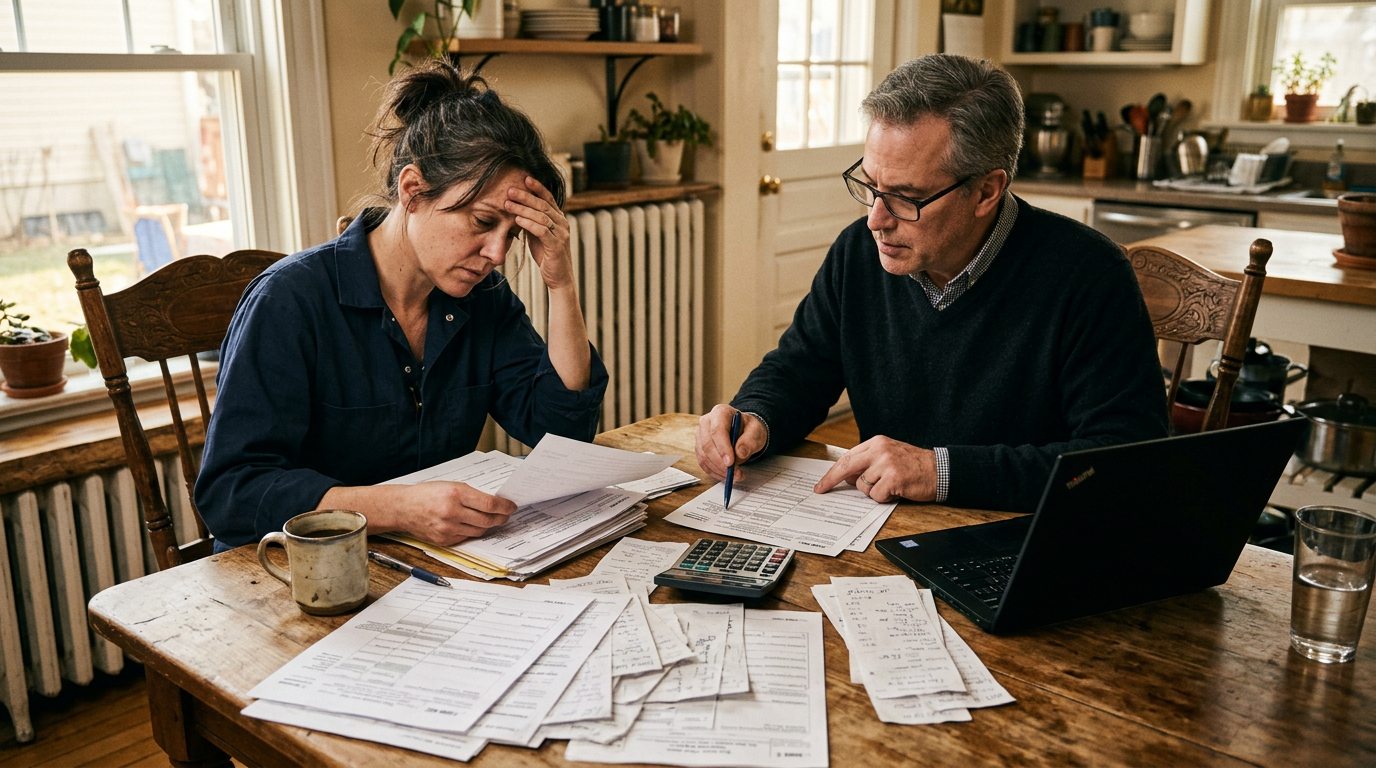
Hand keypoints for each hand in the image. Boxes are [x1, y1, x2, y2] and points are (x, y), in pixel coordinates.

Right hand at [396, 481, 516, 546]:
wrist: (403, 508)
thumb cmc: (427, 494)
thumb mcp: (451, 485)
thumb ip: (471, 494)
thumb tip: (494, 503)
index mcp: (455, 494)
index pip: (489, 503)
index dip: (504, 506)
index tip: (511, 506)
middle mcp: (452, 512)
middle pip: (487, 520)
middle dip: (500, 518)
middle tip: (506, 515)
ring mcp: (447, 529)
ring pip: (479, 531)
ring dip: (488, 525)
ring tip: (492, 519)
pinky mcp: (444, 540)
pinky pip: (466, 537)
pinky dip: (472, 531)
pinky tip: (473, 525)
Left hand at [506, 176, 573, 290]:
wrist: (559, 278)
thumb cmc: (547, 255)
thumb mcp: (538, 235)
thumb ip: (532, 222)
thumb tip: (518, 209)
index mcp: (559, 219)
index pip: (548, 198)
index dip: (537, 187)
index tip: (524, 178)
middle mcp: (562, 223)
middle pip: (543, 205)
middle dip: (525, 196)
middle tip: (510, 190)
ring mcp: (561, 234)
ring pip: (542, 216)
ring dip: (523, 209)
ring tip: (508, 204)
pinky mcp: (557, 246)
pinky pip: (542, 231)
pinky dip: (529, 224)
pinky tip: (517, 220)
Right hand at [695, 404, 767, 482]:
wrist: (744, 432)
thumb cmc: (749, 429)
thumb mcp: (756, 431)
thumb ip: (749, 440)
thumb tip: (739, 452)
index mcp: (720, 412)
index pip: (717, 430)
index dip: (723, 448)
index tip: (731, 462)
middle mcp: (706, 422)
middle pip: (707, 445)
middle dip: (720, 463)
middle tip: (735, 474)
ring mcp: (700, 435)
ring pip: (704, 456)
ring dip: (718, 470)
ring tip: (735, 476)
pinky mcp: (700, 448)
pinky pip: (703, 463)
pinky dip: (714, 472)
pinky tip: (726, 476)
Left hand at [813, 436, 936, 502]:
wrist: (939, 469)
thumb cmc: (914, 465)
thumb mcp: (889, 456)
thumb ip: (868, 463)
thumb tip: (847, 477)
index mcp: (877, 442)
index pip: (848, 457)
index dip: (833, 472)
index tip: (822, 483)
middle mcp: (880, 450)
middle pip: (847, 467)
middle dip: (831, 480)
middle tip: (821, 490)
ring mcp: (886, 464)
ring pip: (863, 486)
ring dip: (874, 491)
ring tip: (890, 486)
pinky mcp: (894, 478)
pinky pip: (876, 496)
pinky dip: (884, 498)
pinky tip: (896, 491)